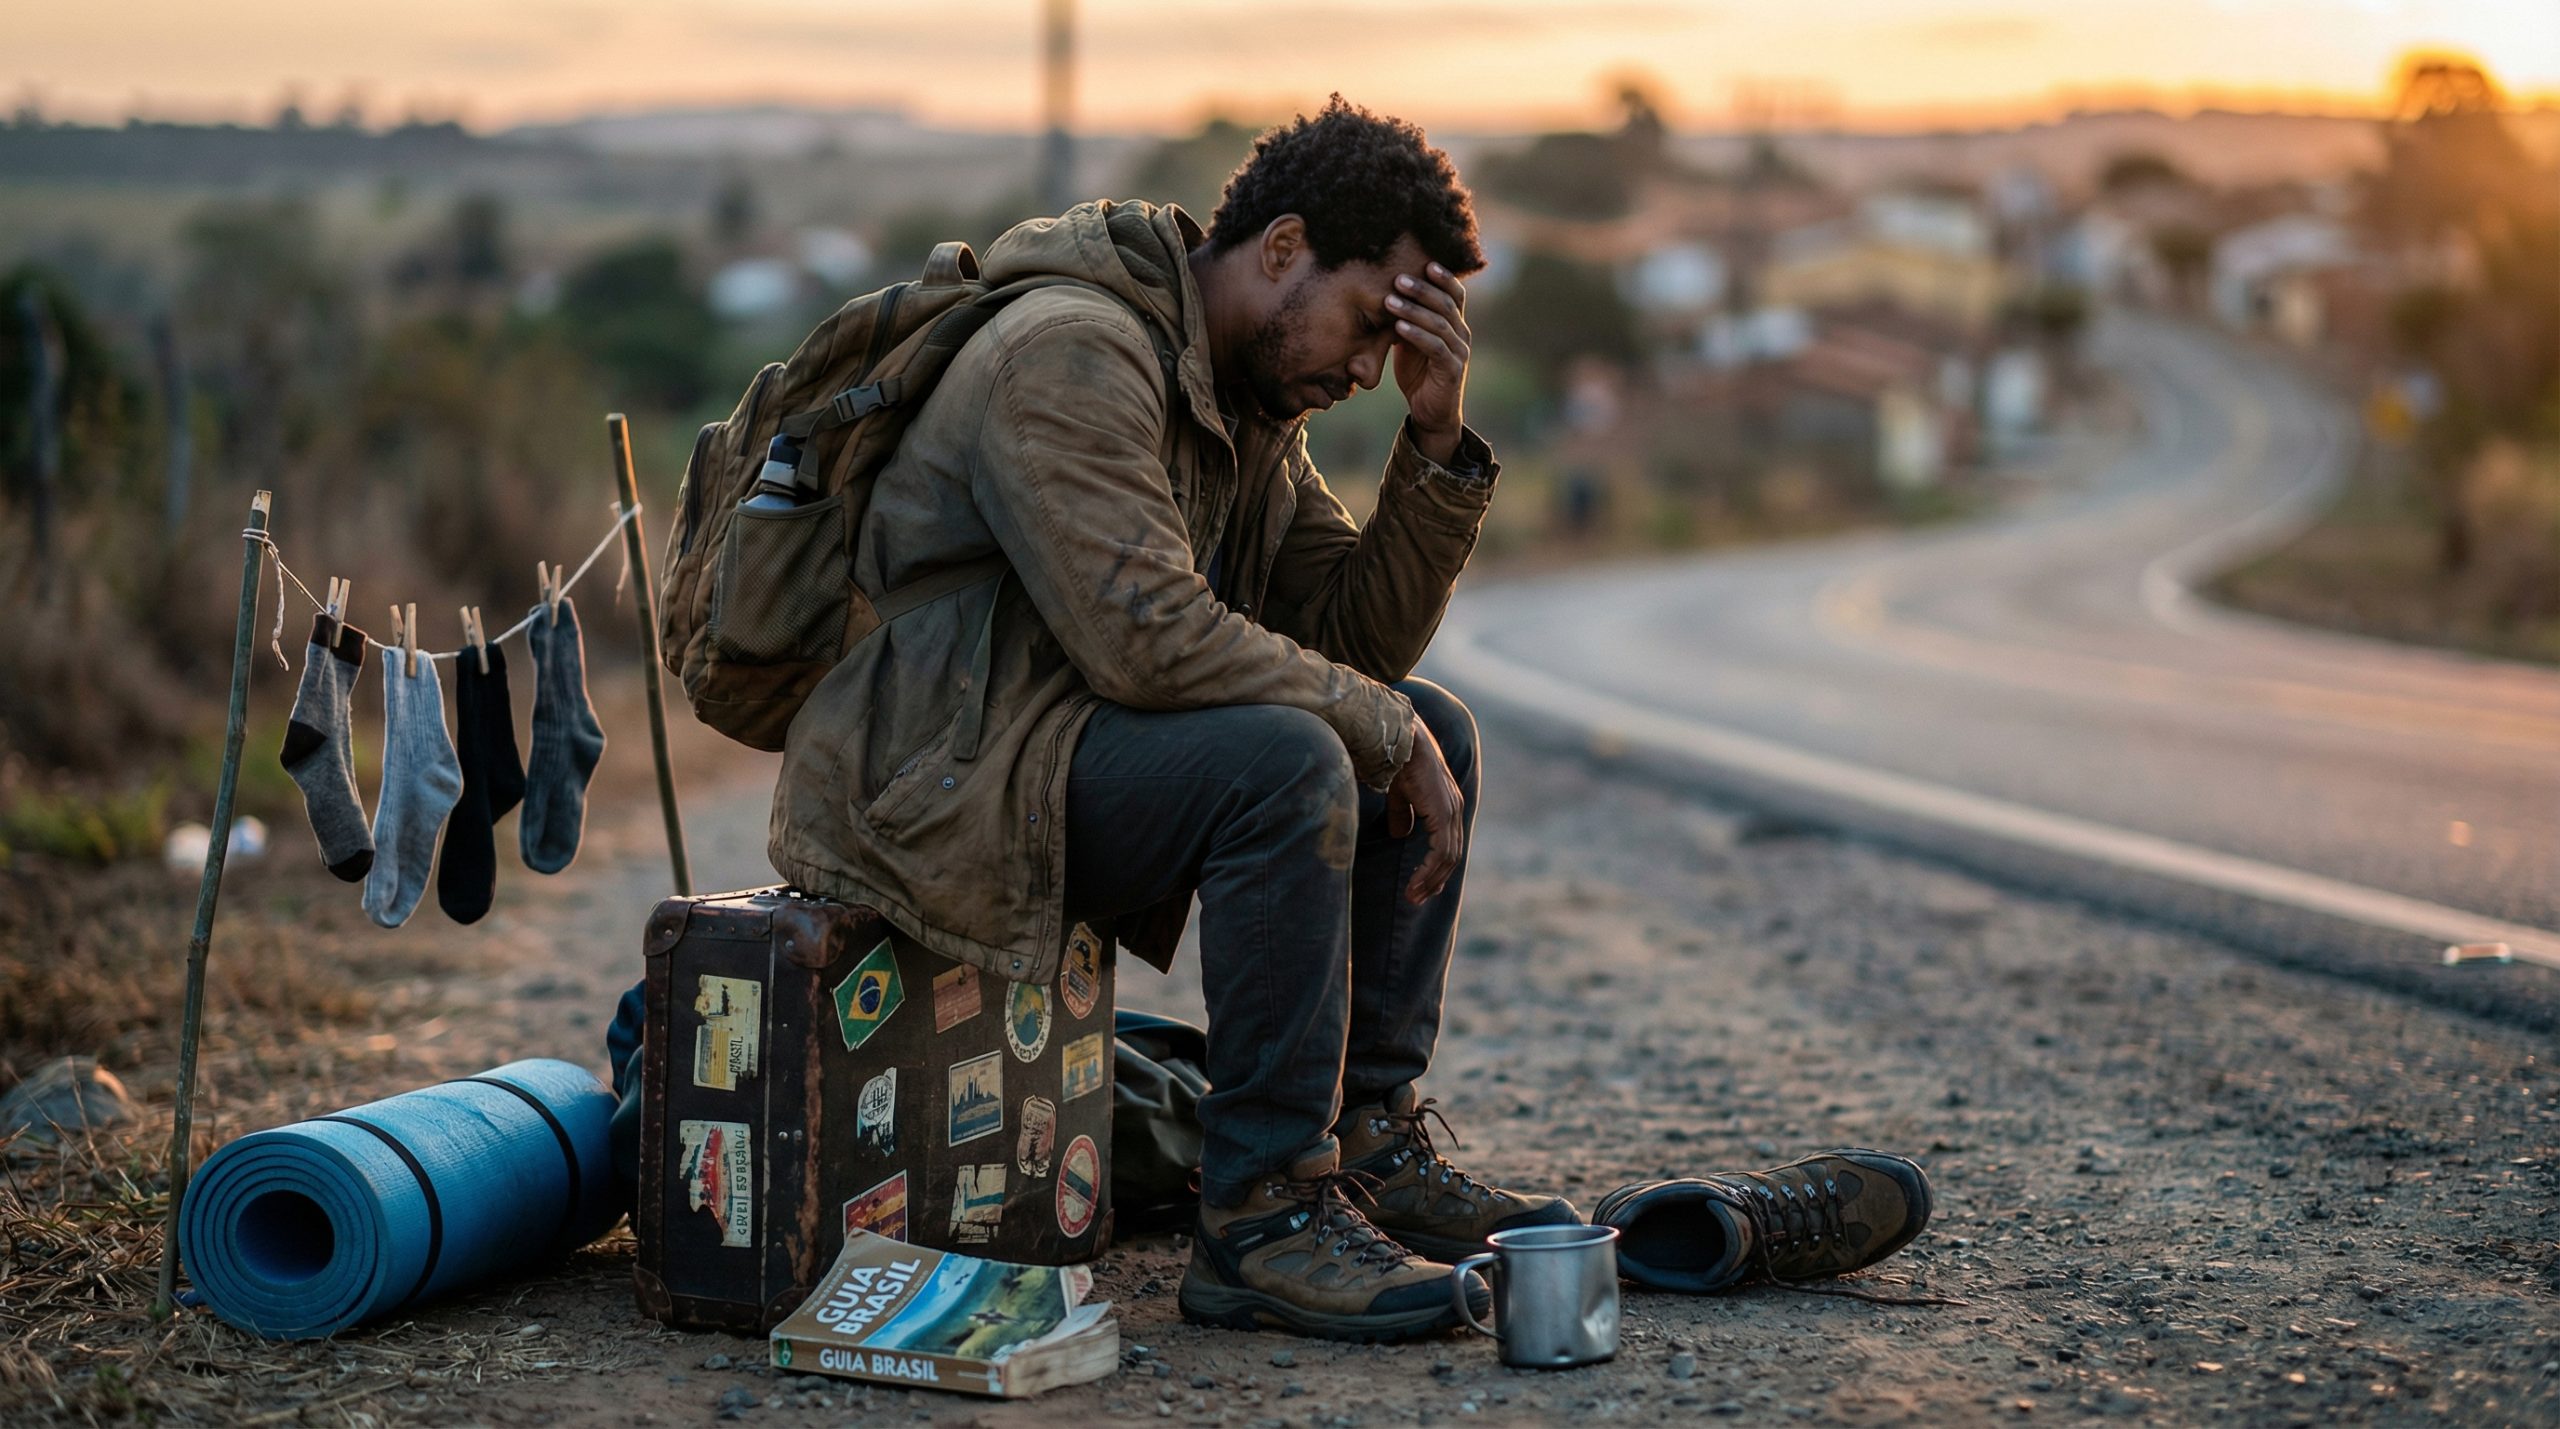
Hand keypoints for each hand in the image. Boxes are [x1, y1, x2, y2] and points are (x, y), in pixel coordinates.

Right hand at [1385, 714, 1464, 904]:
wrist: (1399, 740)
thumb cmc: (1398, 761)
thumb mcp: (1401, 794)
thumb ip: (1404, 814)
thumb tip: (1401, 835)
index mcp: (1448, 805)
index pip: (1449, 845)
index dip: (1436, 868)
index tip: (1422, 886)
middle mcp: (1455, 809)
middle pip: (1452, 856)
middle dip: (1434, 881)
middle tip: (1416, 899)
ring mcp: (1451, 812)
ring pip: (1448, 858)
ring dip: (1430, 881)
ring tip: (1413, 897)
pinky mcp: (1443, 814)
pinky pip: (1441, 852)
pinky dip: (1429, 871)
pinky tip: (1415, 883)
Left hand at [1387, 263, 1469, 464]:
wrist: (1431, 413)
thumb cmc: (1419, 373)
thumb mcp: (1410, 342)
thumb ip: (1406, 320)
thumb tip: (1385, 293)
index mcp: (1454, 324)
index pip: (1454, 294)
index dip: (1443, 277)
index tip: (1424, 262)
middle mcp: (1461, 335)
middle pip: (1446, 304)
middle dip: (1422, 289)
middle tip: (1398, 278)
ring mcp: (1459, 353)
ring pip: (1440, 324)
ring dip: (1414, 310)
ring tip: (1390, 301)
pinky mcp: (1452, 371)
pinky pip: (1436, 348)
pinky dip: (1417, 335)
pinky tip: (1399, 328)